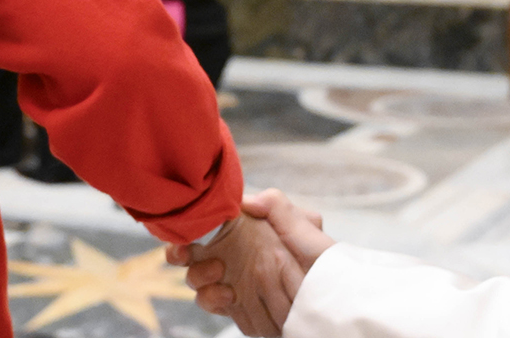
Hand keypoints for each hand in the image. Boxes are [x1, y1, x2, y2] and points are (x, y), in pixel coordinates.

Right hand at [167, 190, 334, 334]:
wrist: (331, 296)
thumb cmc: (320, 257)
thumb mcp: (304, 224)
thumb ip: (276, 205)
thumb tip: (243, 200)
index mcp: (244, 232)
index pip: (205, 226)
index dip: (187, 227)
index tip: (184, 230)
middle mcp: (233, 257)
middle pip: (189, 255)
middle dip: (178, 254)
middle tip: (187, 255)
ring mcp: (233, 283)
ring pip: (196, 281)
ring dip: (198, 277)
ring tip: (220, 276)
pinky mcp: (238, 309)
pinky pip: (212, 304)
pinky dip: (213, 300)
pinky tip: (230, 296)